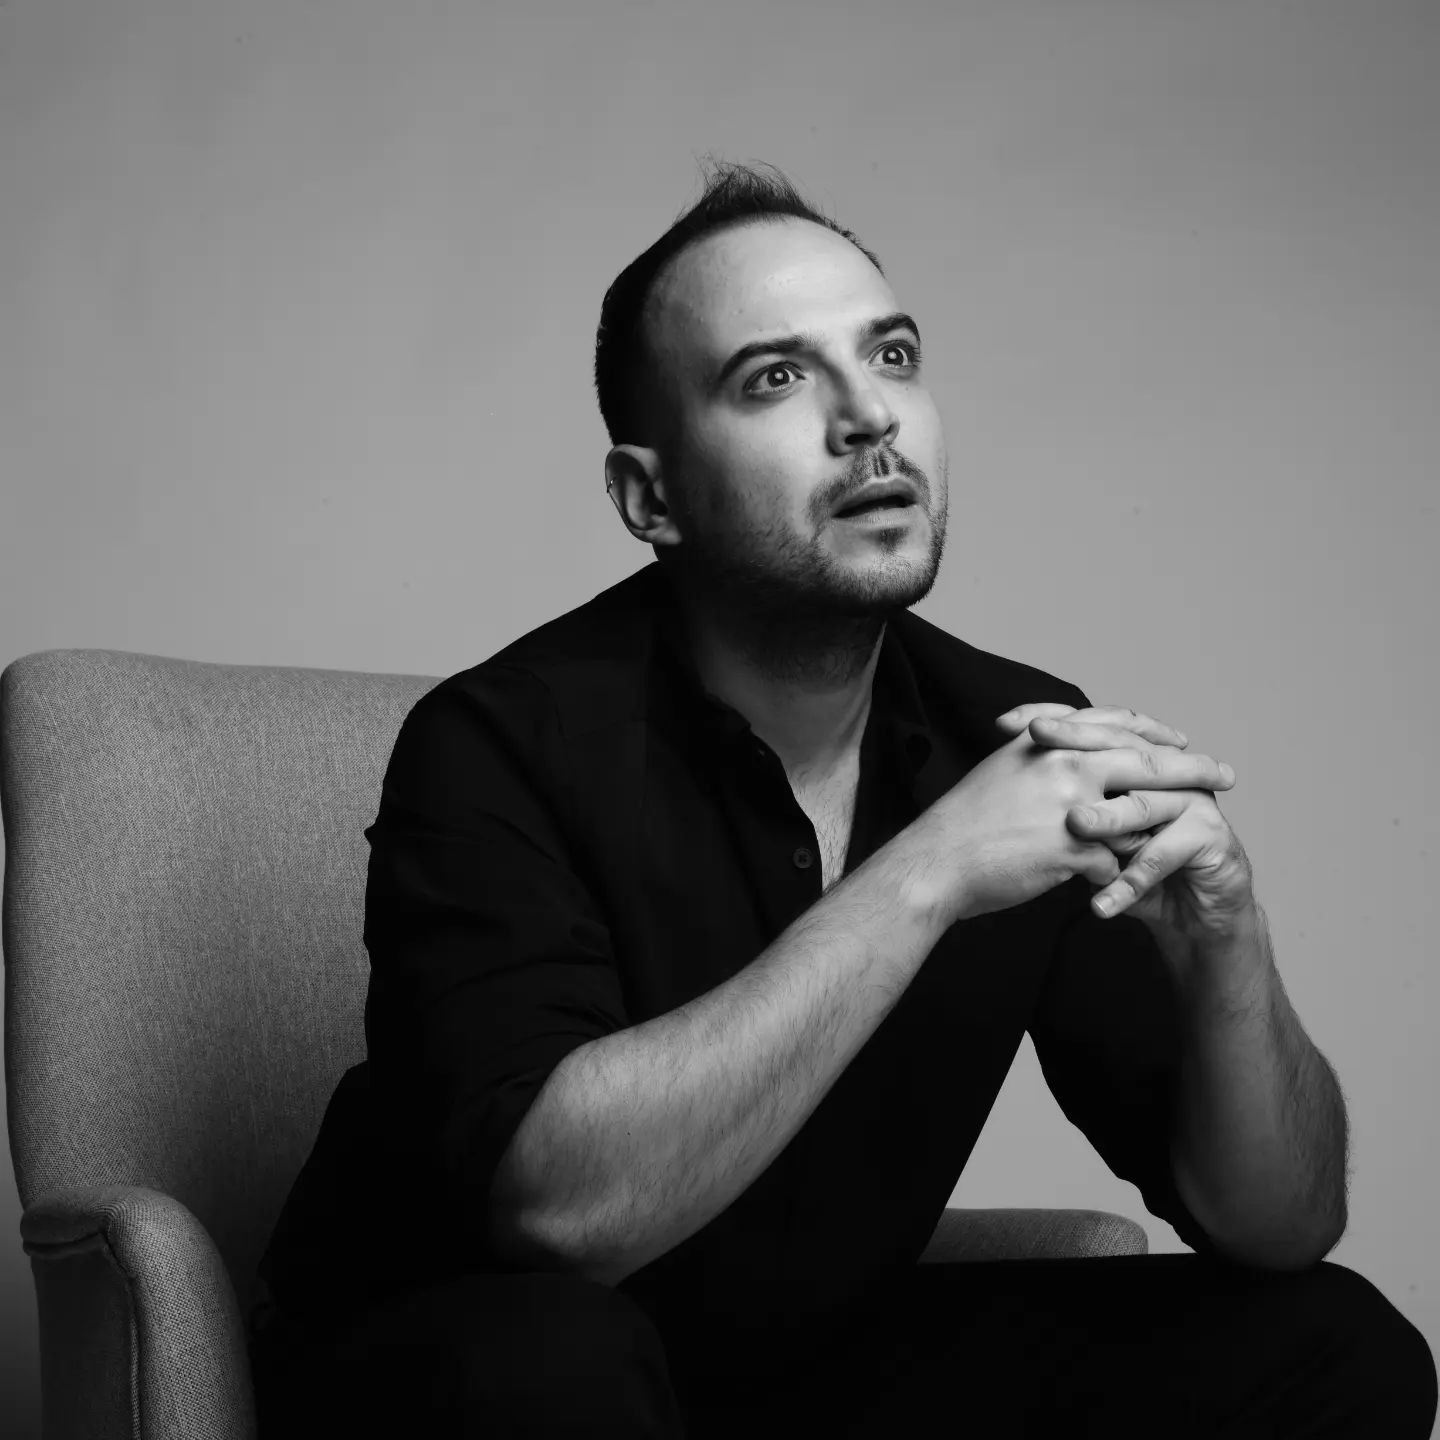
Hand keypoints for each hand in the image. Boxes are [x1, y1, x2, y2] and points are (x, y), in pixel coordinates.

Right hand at [913, 707, 1235, 928]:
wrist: (936, 862)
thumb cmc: (966, 821)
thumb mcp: (1006, 767)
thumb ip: (1046, 753)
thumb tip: (1082, 752)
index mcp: (1050, 741)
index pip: (1117, 724)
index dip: (1157, 732)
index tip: (1183, 740)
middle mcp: (1065, 764)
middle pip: (1147, 759)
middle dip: (1193, 768)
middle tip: (1225, 775)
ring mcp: (1071, 806)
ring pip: (1142, 810)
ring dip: (1168, 823)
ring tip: (1195, 832)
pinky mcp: (1072, 850)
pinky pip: (1120, 859)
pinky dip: (1131, 869)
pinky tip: (1139, 878)